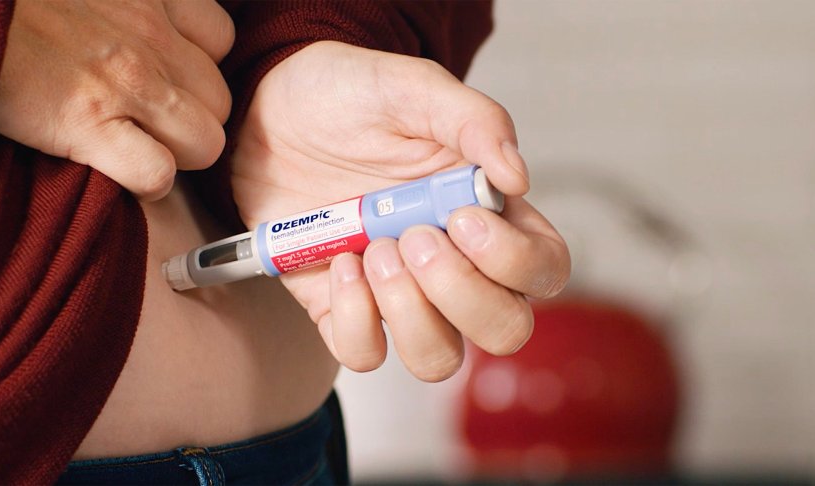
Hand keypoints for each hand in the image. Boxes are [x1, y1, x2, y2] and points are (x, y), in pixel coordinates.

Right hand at [0, 0, 233, 199]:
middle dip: (192, 119)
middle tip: (150, 123)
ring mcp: (127, 83)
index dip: (197, 69)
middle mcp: (151, 37)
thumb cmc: (16, 3)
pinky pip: (158, 175)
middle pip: (219, 101)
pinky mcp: (89, 125)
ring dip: (178, 155)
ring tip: (140, 149)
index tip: (168, 79)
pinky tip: (118, 170)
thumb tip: (146, 27)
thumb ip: (131, 4)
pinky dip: (145, 183)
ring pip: (205, 143)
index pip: (220, 41)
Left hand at [231, 41, 569, 380]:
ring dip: (410, 313)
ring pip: (438, 357)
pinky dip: (353, 321)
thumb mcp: (413, 88)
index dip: (514, 262)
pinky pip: (363, 354)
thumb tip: (517, 178)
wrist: (271, 109)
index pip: (543, 270)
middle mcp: (452, 264)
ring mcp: (398, 293)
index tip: (463, 217)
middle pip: (503, 329)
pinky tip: (340, 263)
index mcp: (486, 214)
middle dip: (462, 295)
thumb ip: (474, 120)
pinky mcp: (342, 308)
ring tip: (373, 250)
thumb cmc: (350, 95)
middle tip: (413, 238)